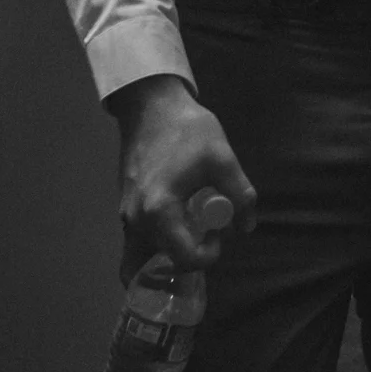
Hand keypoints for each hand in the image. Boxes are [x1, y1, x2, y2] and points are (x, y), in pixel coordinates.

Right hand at [107, 74, 258, 283]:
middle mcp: (135, 221)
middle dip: (189, 257)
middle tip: (206, 232)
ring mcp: (125, 216)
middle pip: (161, 263)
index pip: (184, 259)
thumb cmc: (187, 130)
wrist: (151, 107)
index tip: (220, 232)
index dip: (209, 255)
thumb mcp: (223, 159)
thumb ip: (240, 196)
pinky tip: (178, 220)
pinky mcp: (124, 208)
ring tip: (192, 228)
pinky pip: (138, 241)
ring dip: (170, 252)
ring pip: (144, 257)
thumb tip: (246, 227)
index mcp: (158, 211)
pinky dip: (157, 242)